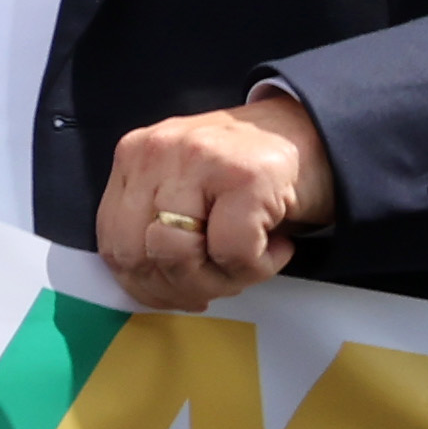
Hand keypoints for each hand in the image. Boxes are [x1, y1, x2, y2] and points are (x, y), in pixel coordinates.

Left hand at [103, 88, 338, 310]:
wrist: (315, 134)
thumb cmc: (248, 172)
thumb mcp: (185, 190)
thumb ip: (154, 226)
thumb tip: (147, 291)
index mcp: (134, 157)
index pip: (112, 243)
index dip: (143, 286)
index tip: (177, 295)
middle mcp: (157, 152)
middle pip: (139, 256)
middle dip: (181, 289)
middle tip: (220, 282)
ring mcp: (199, 160)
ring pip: (179, 257)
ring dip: (220, 281)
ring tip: (247, 264)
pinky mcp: (247, 178)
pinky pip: (234, 254)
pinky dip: (258, 268)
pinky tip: (276, 247)